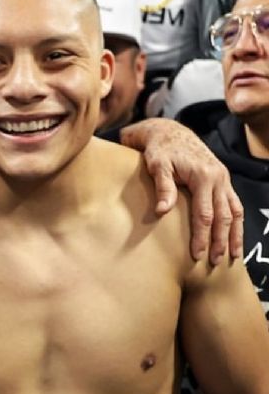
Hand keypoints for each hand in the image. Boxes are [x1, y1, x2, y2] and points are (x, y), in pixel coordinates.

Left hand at [120, 118, 243, 264]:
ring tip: (231, 255)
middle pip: (224, 216)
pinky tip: (234, 237)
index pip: (205, 214)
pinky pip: (235, 204)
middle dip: (220, 241)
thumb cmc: (160, 150)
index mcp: (204, 176)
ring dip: (234, 234)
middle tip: (215, 262)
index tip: (197, 255)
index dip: (202, 236)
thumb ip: (163, 188)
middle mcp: (219, 178)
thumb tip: (162, 211)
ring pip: (235, 211)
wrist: (170, 132)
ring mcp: (223, 179)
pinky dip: (237, 222)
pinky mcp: (223, 179)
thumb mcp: (157, 165)